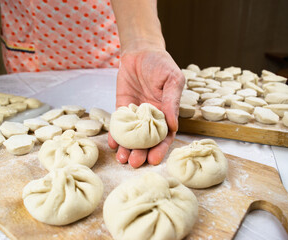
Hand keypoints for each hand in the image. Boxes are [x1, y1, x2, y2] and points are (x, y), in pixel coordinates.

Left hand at [108, 48, 184, 167]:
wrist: (141, 51)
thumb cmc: (161, 65)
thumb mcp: (172, 80)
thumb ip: (172, 102)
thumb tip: (174, 127)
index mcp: (166, 114)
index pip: (164, 137)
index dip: (160, 149)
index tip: (154, 160)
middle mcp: (150, 118)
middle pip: (146, 141)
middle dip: (141, 153)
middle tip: (134, 162)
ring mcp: (135, 115)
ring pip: (131, 136)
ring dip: (127, 148)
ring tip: (122, 158)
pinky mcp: (121, 108)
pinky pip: (118, 124)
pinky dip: (115, 135)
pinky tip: (112, 143)